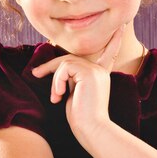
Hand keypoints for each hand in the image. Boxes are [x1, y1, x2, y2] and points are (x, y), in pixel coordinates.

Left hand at [31, 25, 125, 143]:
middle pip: (70, 58)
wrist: (92, 129)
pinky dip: (56, 81)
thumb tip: (61, 69)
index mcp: (101, 75)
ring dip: (54, 79)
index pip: (108, 53)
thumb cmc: (82, 119)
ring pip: (65, 62)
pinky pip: (64, 67)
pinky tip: (58, 96)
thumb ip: (73, 79)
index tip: (121, 27)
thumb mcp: (76, 94)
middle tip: (35, 73)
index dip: (114, 40)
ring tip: (55, 97)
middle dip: (51, 66)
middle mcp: (100, 70)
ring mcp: (95, 71)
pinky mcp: (88, 73)